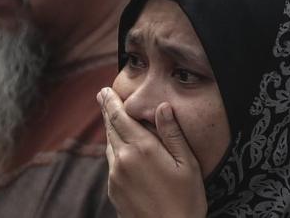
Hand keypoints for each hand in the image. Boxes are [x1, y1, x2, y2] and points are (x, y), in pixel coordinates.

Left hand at [97, 87, 207, 217]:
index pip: (120, 117)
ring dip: (110, 129)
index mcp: (142, 149)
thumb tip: (162, 106)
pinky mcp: (114, 190)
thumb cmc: (185, 200)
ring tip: (112, 118)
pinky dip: (114, 149)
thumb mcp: (187, 164)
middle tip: (102, 95)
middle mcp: (123, 159)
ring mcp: (115, 176)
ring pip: (109, 145)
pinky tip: (121, 148)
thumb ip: (173, 134)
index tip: (104, 90)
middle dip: (107, 110)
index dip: (111, 102)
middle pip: (111, 128)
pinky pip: (111, 162)